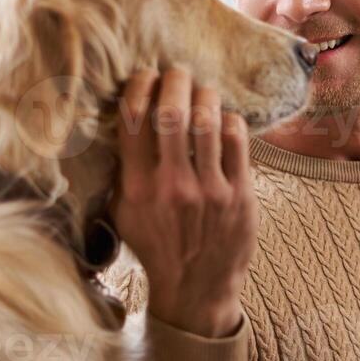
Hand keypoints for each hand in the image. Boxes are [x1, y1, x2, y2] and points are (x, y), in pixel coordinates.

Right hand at [111, 68, 255, 338]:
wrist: (196, 289)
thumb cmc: (157, 246)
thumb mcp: (124, 214)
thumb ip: (121, 172)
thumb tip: (119, 122)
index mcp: (137, 188)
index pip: (133, 121)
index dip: (139, 86)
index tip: (145, 75)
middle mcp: (172, 186)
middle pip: (171, 113)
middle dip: (174, 81)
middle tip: (177, 71)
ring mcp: (209, 190)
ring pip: (207, 121)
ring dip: (205, 95)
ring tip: (202, 89)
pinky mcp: (240, 194)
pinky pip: (237, 140)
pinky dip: (230, 120)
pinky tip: (225, 120)